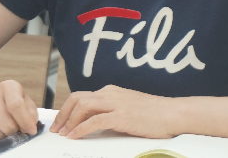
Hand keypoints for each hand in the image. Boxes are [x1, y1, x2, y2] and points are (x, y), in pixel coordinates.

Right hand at [0, 80, 38, 140]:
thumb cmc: (8, 98)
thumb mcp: (23, 98)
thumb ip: (31, 111)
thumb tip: (31, 127)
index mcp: (8, 87)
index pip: (16, 105)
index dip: (25, 121)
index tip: (31, 130)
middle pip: (7, 124)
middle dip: (15, 130)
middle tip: (16, 127)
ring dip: (3, 135)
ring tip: (4, 126)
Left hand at [50, 85, 176, 139]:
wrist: (171, 113)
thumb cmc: (152, 113)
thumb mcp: (126, 108)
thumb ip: (110, 112)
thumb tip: (92, 123)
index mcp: (111, 91)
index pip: (81, 96)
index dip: (67, 109)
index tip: (59, 122)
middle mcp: (110, 93)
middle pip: (77, 98)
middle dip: (63, 114)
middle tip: (56, 129)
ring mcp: (116, 103)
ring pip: (83, 106)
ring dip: (69, 121)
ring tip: (63, 134)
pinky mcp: (121, 116)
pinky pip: (94, 120)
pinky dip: (81, 128)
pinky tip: (75, 136)